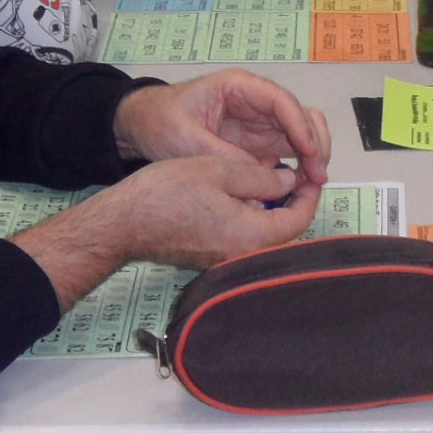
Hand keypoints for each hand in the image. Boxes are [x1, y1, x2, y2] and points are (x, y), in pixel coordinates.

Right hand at [27, 155, 319, 283]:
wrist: (123, 223)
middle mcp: (244, 256)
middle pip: (285, 231)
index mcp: (252, 237)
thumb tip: (290, 182)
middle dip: (293, 202)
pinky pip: (244, 239)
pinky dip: (252, 218)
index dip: (309, 194)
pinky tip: (244, 194)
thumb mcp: (219, 170)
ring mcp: (226, 261)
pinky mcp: (211, 259)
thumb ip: (261, 178)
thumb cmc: (168, 192)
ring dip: (273, 209)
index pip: (299, 219)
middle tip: (293, 172)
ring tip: (271, 177)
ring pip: (265, 235)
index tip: (308, 171)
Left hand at [113, 70, 331, 180]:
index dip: (300, 127)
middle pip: (300, 116)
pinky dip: (299, 166)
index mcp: (239, 87)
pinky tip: (301, 186)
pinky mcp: (257, 143)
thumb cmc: (158, 121)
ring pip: (301, 133)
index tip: (310, 154)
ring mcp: (259, 122)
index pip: (281, 102)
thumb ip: (223, 156)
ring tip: (315, 182)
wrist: (140, 124)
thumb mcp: (185, 140)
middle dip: (314, 143)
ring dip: (312, 155)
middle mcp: (256, 102)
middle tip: (320, 175)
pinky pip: (289, 150)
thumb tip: (262, 179)